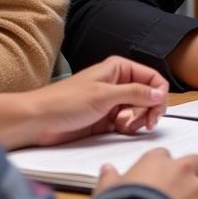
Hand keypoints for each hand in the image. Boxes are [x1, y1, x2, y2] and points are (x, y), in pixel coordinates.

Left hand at [0, 56, 170, 149]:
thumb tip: (159, 94)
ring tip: (123, 125)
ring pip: (140, 111)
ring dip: (137, 120)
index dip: (158, 94)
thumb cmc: (65, 102)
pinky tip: (119, 129)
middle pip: (149, 96)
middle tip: (143, 123)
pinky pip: (128, 123)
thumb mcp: (104, 95)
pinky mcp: (107, 120)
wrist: (38, 122)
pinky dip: (129, 128)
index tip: (156, 110)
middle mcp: (118, 83)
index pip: (152, 78)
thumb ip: (135, 93)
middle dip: (148, 110)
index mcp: (119, 69)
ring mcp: (113, 102)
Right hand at [96, 150, 197, 198]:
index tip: (156, 182)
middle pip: (196, 163)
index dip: (161, 170)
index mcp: (156, 161)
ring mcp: (197, 190)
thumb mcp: (106, 191)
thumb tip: (107, 169)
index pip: (164, 156)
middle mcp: (181, 169)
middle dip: (191, 175)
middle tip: (179, 194)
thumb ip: (110, 178)